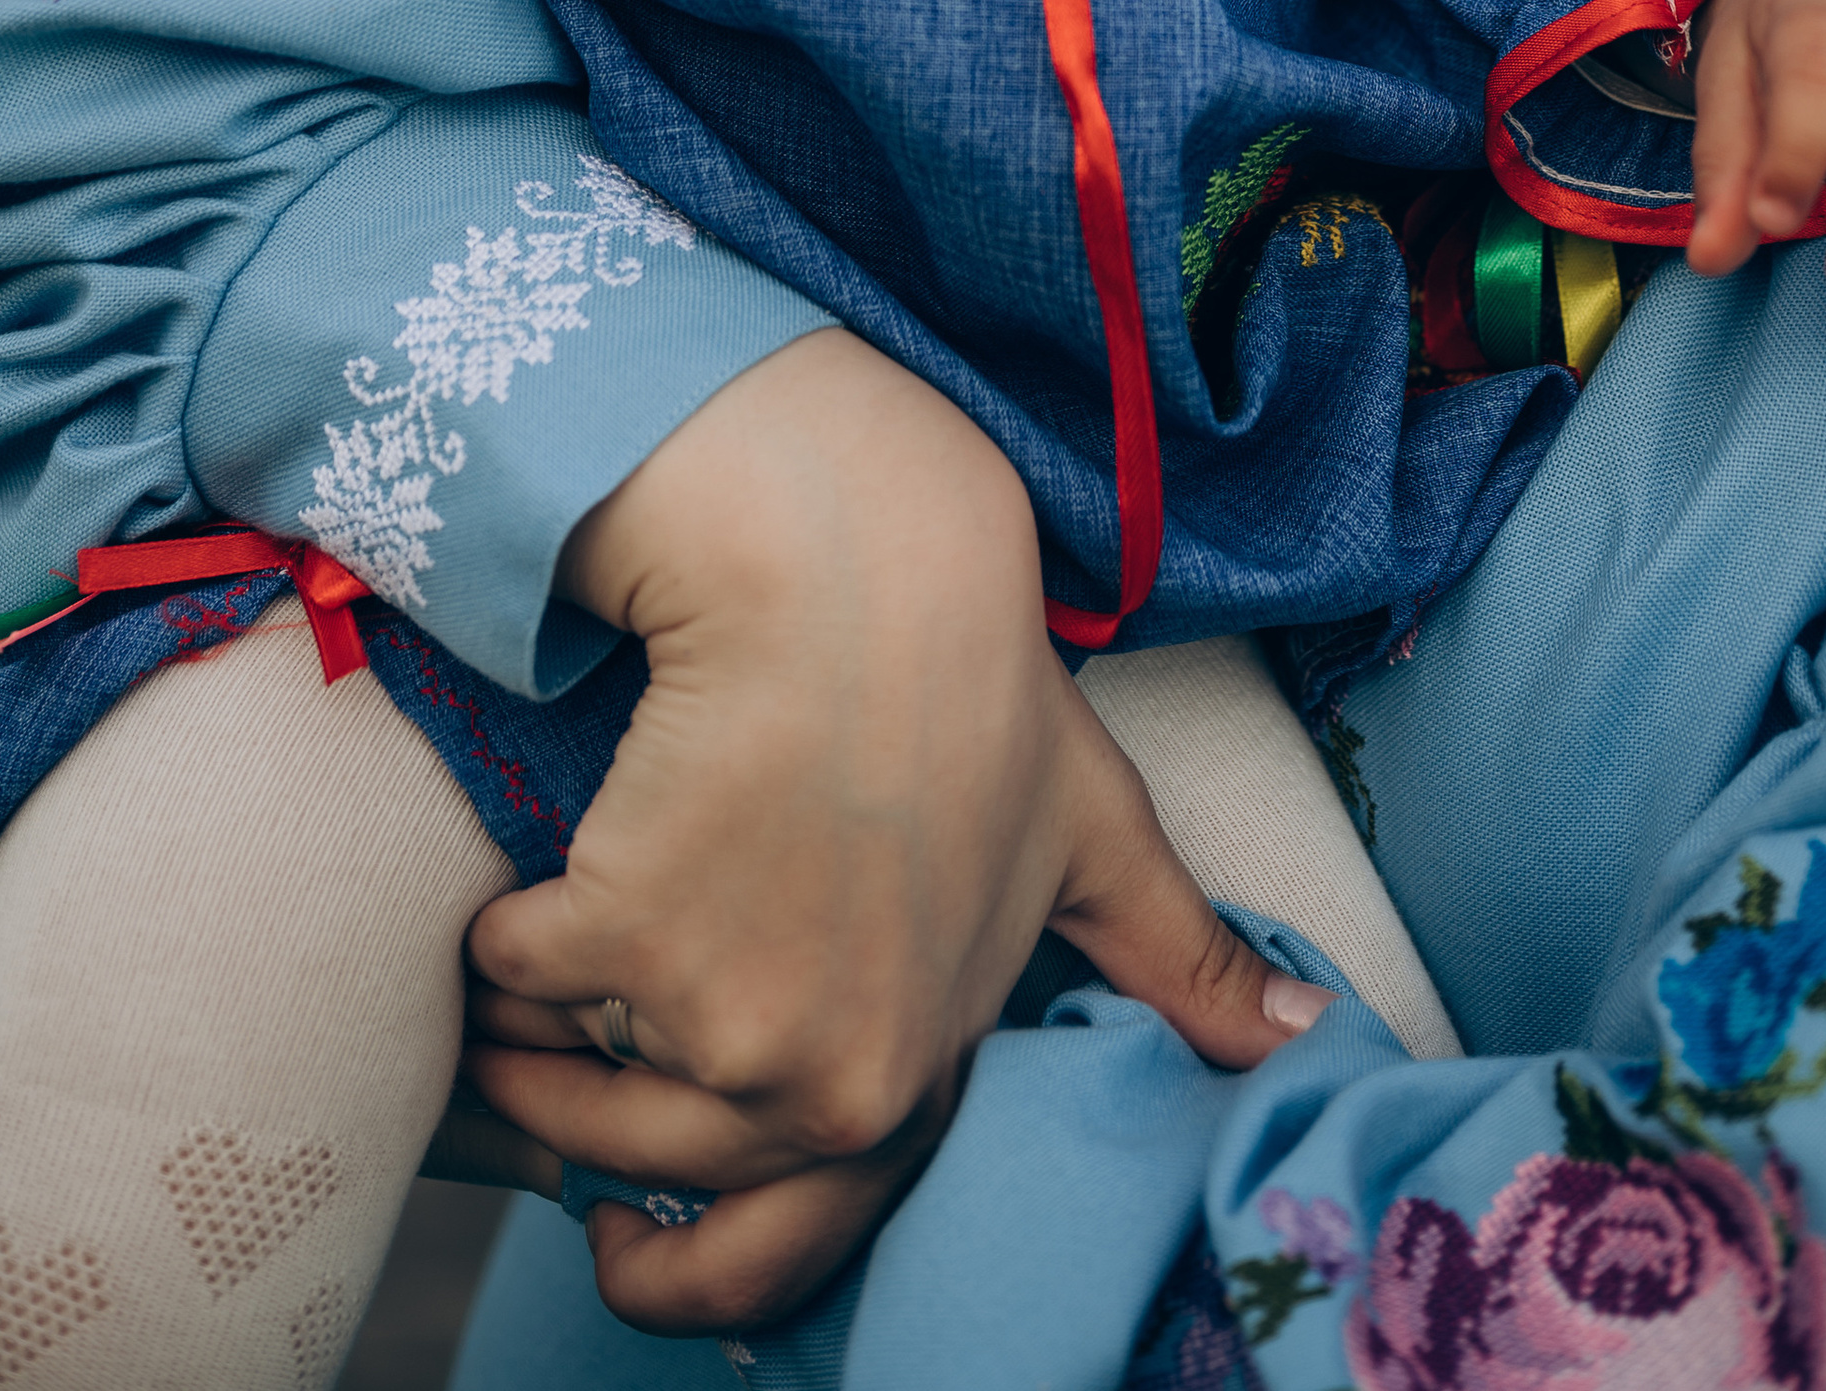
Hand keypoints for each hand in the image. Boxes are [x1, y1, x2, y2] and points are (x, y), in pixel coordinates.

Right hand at [459, 332, 1326, 1333]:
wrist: (860, 567)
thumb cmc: (979, 680)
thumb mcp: (1094, 828)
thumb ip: (1178, 957)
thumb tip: (1321, 1031)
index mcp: (921, 1073)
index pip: (795, 1243)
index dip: (697, 1259)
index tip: (629, 1233)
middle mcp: (828, 1080)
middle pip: (657, 1172)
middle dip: (581, 1136)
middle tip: (539, 1091)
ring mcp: (725, 1023)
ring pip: (572, 1077)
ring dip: (530, 1035)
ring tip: (531, 966)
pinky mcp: (625, 938)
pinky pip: (516, 976)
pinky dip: (504, 935)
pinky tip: (532, 874)